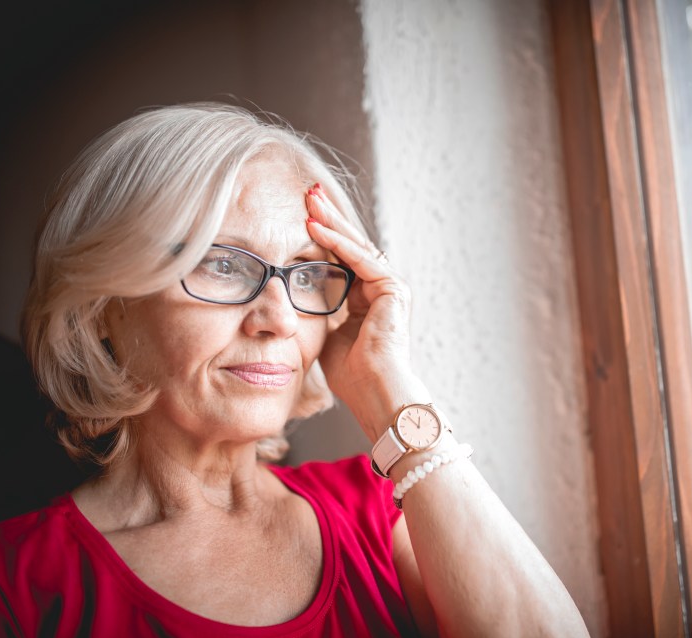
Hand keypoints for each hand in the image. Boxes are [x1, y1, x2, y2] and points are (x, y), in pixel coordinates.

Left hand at [304, 186, 428, 439]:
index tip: (302, 215)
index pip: (343, 258)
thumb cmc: (353, 374)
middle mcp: (383, 288)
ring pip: (357, 246)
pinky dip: (338, 244)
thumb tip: (297, 302)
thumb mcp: (328, 335)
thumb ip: (322, 314)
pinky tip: (315, 227)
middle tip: (309, 192)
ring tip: (309, 199)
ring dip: (332, 221)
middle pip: (352, 244)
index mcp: (368, 298)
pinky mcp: (394, 290)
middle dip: (329, 217)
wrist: (374, 392)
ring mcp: (392, 287)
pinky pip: (362, 260)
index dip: (324, 235)